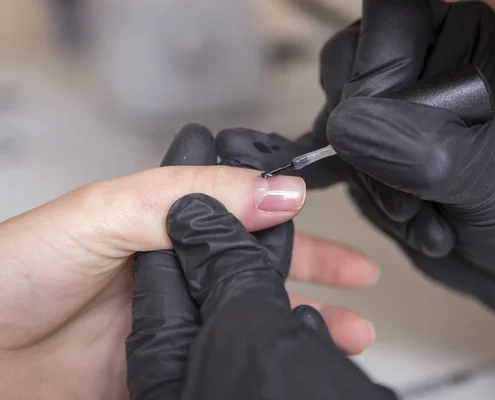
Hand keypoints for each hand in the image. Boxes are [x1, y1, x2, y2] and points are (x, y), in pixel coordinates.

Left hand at [0, 126, 376, 398]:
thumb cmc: (14, 275)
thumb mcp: (105, 214)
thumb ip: (189, 200)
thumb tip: (274, 189)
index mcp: (163, 228)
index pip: (243, 215)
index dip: (289, 216)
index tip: (327, 217)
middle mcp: (173, 277)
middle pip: (258, 273)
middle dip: (316, 275)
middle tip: (360, 282)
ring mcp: (171, 329)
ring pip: (250, 323)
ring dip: (302, 325)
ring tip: (349, 334)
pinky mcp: (161, 377)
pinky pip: (222, 369)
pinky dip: (256, 367)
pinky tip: (278, 367)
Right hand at [216, 1, 494, 352]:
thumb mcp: (483, 173)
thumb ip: (414, 147)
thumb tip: (340, 126)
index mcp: (465, 42)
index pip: (389, 23)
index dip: (373, 73)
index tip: (387, 134)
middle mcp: (424, 66)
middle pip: (347, 67)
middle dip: (368, 142)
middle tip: (410, 195)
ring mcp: (394, 109)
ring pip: (335, 120)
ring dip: (371, 182)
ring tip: (423, 218)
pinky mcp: (375, 147)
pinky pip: (333, 157)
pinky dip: (361, 195)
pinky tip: (402, 219)